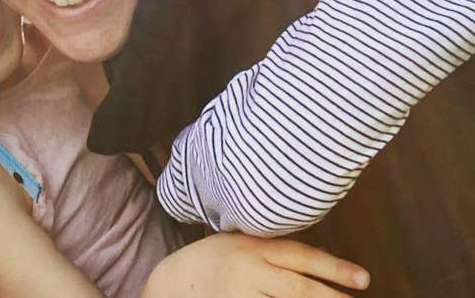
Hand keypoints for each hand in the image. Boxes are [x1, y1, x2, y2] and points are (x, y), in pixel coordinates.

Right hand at [143, 233, 369, 296]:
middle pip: (300, 289)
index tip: (364, 279)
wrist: (171, 282)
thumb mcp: (237, 243)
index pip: (301, 257)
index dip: (334, 268)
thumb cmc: (210, 260)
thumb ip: (269, 250)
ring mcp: (240, 296)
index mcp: (253, 247)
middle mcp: (248, 271)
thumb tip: (316, 263)